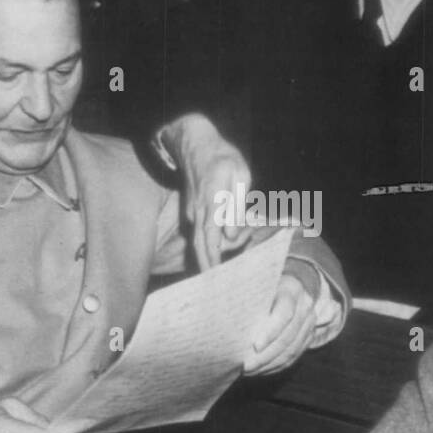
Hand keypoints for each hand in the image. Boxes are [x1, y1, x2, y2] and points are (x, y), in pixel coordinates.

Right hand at [159, 114, 252, 270]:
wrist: (194, 142)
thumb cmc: (222, 157)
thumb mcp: (239, 175)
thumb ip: (235, 206)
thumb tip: (230, 235)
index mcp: (212, 202)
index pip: (211, 238)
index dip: (213, 260)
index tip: (216, 279)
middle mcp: (199, 211)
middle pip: (200, 246)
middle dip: (207, 268)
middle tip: (215, 289)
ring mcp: (193, 211)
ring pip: (200, 241)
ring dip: (208, 258)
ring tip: (217, 277)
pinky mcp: (193, 210)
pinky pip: (200, 232)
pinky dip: (207, 245)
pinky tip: (216, 256)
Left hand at [244, 272, 316, 375]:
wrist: (291, 285)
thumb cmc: (266, 286)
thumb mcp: (259, 286)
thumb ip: (250, 300)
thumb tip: (225, 316)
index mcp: (291, 290)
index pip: (285, 314)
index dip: (271, 332)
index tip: (255, 346)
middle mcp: (305, 307)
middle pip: (287, 337)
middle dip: (266, 355)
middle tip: (245, 366)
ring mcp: (309, 324)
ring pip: (291, 350)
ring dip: (269, 364)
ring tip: (249, 371)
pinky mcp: (308, 337)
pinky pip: (294, 356)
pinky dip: (276, 366)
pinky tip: (261, 370)